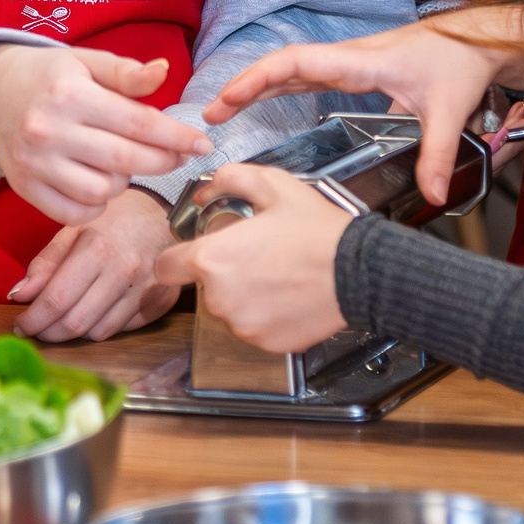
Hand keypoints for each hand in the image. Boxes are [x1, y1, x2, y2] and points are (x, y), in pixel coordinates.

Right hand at [0, 42, 209, 226]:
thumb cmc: (50, 76)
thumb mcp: (87, 62)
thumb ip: (127, 73)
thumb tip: (164, 71)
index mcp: (70, 94)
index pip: (138, 123)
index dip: (177, 137)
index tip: (204, 144)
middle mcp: (49, 131)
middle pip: (125, 160)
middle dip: (162, 161)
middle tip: (176, 155)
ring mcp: (35, 164)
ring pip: (103, 191)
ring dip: (124, 181)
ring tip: (122, 161)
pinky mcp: (25, 189)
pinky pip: (75, 212)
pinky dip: (96, 203)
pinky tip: (98, 181)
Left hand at [9, 188, 178, 341]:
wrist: (167, 218)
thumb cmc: (116, 219)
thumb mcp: (75, 228)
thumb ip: (46, 262)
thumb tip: (18, 296)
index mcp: (98, 248)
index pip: (57, 299)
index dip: (33, 320)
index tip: (20, 326)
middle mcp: (125, 271)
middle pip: (76, 323)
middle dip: (49, 333)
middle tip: (37, 329)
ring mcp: (146, 290)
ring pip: (98, 333)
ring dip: (76, 331)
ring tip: (67, 316)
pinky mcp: (161, 303)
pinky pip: (122, 330)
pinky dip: (103, 325)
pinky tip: (97, 310)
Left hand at [151, 165, 348, 352]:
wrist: (359, 271)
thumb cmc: (318, 232)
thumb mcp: (273, 185)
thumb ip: (229, 180)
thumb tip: (206, 190)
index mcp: (214, 258)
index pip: (164, 268)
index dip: (175, 258)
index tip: (189, 254)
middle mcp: (221, 298)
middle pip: (204, 287)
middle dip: (223, 272)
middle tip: (256, 255)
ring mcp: (244, 325)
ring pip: (229, 309)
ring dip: (244, 294)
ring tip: (277, 274)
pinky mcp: (266, 343)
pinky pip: (254, 328)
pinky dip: (266, 314)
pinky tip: (288, 294)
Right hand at [210, 5, 523, 205]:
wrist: (479, 39)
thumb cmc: (461, 61)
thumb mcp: (449, 110)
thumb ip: (436, 154)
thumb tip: (429, 195)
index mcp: (361, 63)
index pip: (297, 63)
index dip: (259, 79)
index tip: (229, 98)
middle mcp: (349, 59)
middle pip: (284, 66)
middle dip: (244, 86)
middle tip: (211, 115)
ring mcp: (351, 62)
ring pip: (292, 68)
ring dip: (258, 85)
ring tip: (225, 111)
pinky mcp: (358, 70)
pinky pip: (308, 73)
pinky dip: (280, 85)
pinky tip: (267, 101)